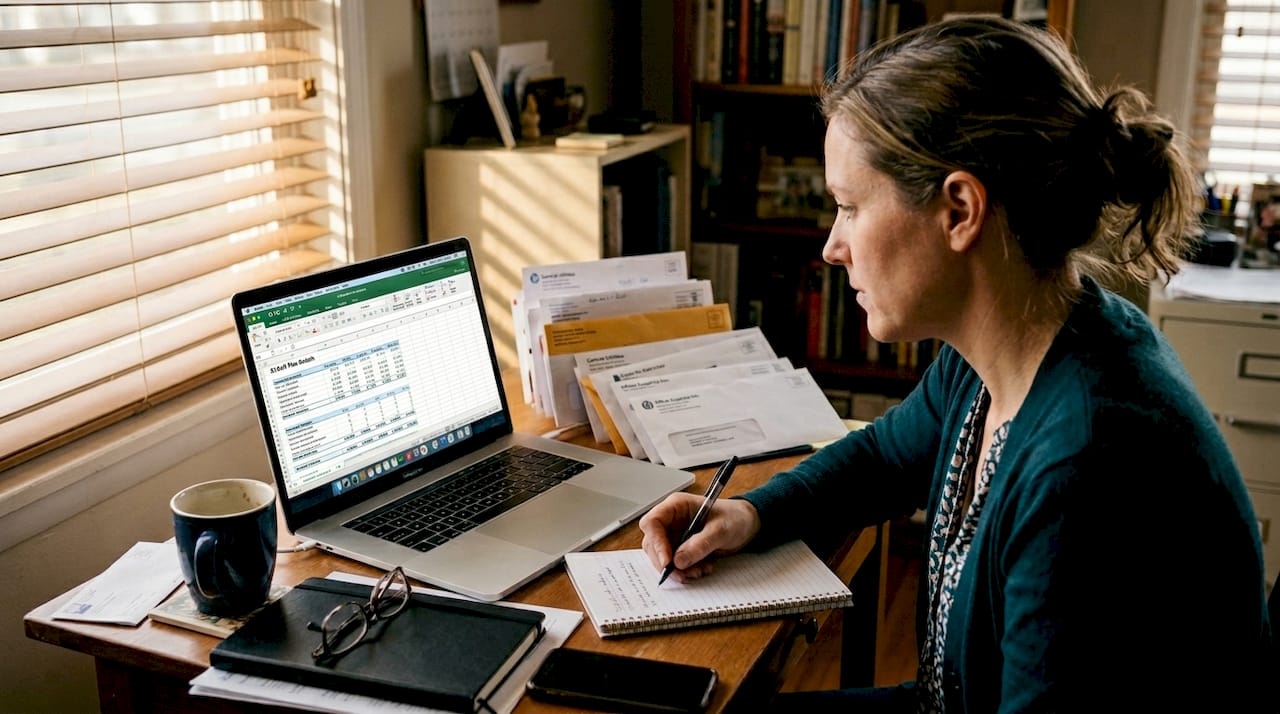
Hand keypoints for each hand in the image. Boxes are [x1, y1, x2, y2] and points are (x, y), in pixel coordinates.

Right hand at [638, 493, 760, 582]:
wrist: (747, 525)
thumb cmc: (734, 518)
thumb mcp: (720, 530)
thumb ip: (700, 544)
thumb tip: (678, 561)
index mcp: (676, 506)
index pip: (653, 522)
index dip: (656, 542)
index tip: (667, 561)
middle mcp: (671, 520)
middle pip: (653, 543)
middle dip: (667, 562)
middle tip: (683, 574)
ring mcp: (675, 534)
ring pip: (663, 556)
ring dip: (678, 569)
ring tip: (700, 570)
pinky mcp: (681, 547)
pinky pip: (675, 563)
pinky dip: (687, 570)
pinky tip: (703, 568)